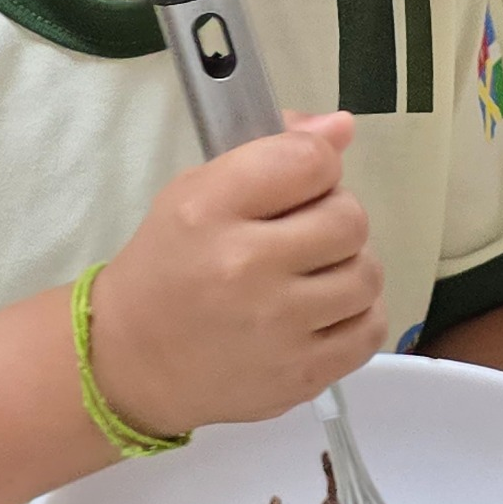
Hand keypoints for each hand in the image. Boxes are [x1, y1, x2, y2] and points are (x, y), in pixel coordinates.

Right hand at [89, 112, 384, 436]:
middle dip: (335, 218)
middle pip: (350, 219)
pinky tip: (323, 311)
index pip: (310, 161)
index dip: (316, 165)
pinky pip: (370, 329)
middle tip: (303, 234)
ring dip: (349, 267)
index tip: (300, 184)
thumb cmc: (168, 268)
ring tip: (313, 275)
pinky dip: (356, 314)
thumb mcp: (195, 193)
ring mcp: (277, 328)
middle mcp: (245, 267)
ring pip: (367, 274)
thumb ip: (271, 152)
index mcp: (210, 210)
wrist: (132, 362)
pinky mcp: (301, 375)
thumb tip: (343, 127)